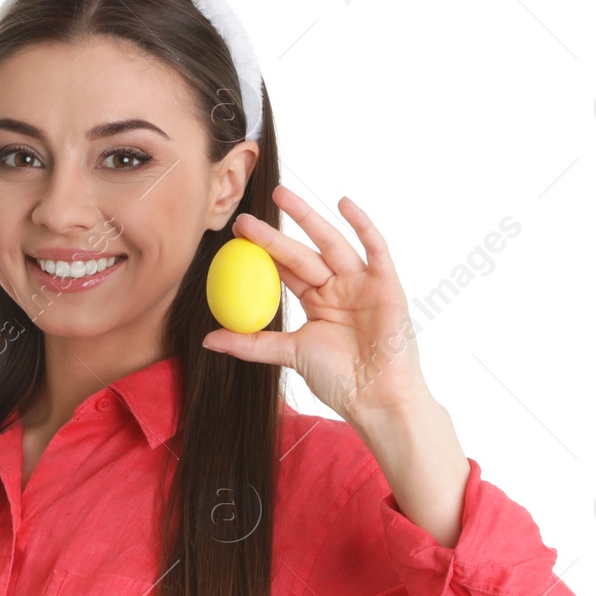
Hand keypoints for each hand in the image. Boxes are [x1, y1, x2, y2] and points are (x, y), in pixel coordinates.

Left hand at [203, 186, 430, 425]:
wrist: (377, 400)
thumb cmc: (339, 380)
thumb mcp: (289, 355)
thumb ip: (252, 343)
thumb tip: (208, 339)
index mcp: (318, 302)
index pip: (285, 270)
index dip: (261, 252)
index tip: (234, 236)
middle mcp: (339, 288)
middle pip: (302, 252)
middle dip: (273, 234)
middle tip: (244, 217)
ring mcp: (363, 284)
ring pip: (331, 243)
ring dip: (307, 217)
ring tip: (281, 195)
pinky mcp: (387, 285)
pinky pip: (375, 249)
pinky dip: (362, 225)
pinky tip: (344, 203)